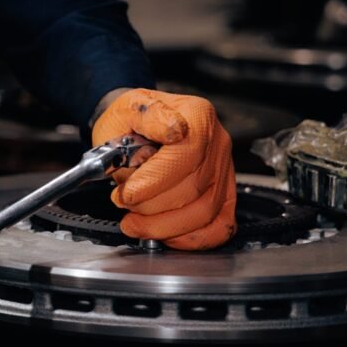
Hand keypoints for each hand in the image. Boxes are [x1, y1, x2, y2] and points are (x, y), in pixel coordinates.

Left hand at [92, 88, 236, 249]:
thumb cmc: (131, 120)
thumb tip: (173, 131)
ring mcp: (223, 171)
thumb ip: (148, 117)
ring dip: (163, 225)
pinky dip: (189, 239)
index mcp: (198, 116)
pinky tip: (163, 234)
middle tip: (123, 202)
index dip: (152, 183)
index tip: (124, 194)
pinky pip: (218, 227)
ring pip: (204, 213)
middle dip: (150, 206)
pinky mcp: (223, 196)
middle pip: (193, 190)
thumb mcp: (127, 108)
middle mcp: (217, 143)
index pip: (185, 156)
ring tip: (134, 221)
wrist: (137, 126)